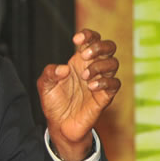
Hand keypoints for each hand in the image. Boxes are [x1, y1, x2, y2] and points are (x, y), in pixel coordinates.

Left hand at [37, 29, 119, 160]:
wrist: (60, 125)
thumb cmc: (54, 102)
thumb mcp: (44, 85)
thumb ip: (49, 73)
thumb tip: (64, 69)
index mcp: (78, 62)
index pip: (92, 40)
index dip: (88, 35)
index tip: (76, 39)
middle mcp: (92, 69)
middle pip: (109, 47)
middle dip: (99, 46)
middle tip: (84, 55)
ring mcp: (100, 82)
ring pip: (113, 64)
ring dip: (99, 66)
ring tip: (84, 76)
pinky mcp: (105, 97)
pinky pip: (114, 84)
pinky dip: (104, 82)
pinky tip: (90, 86)